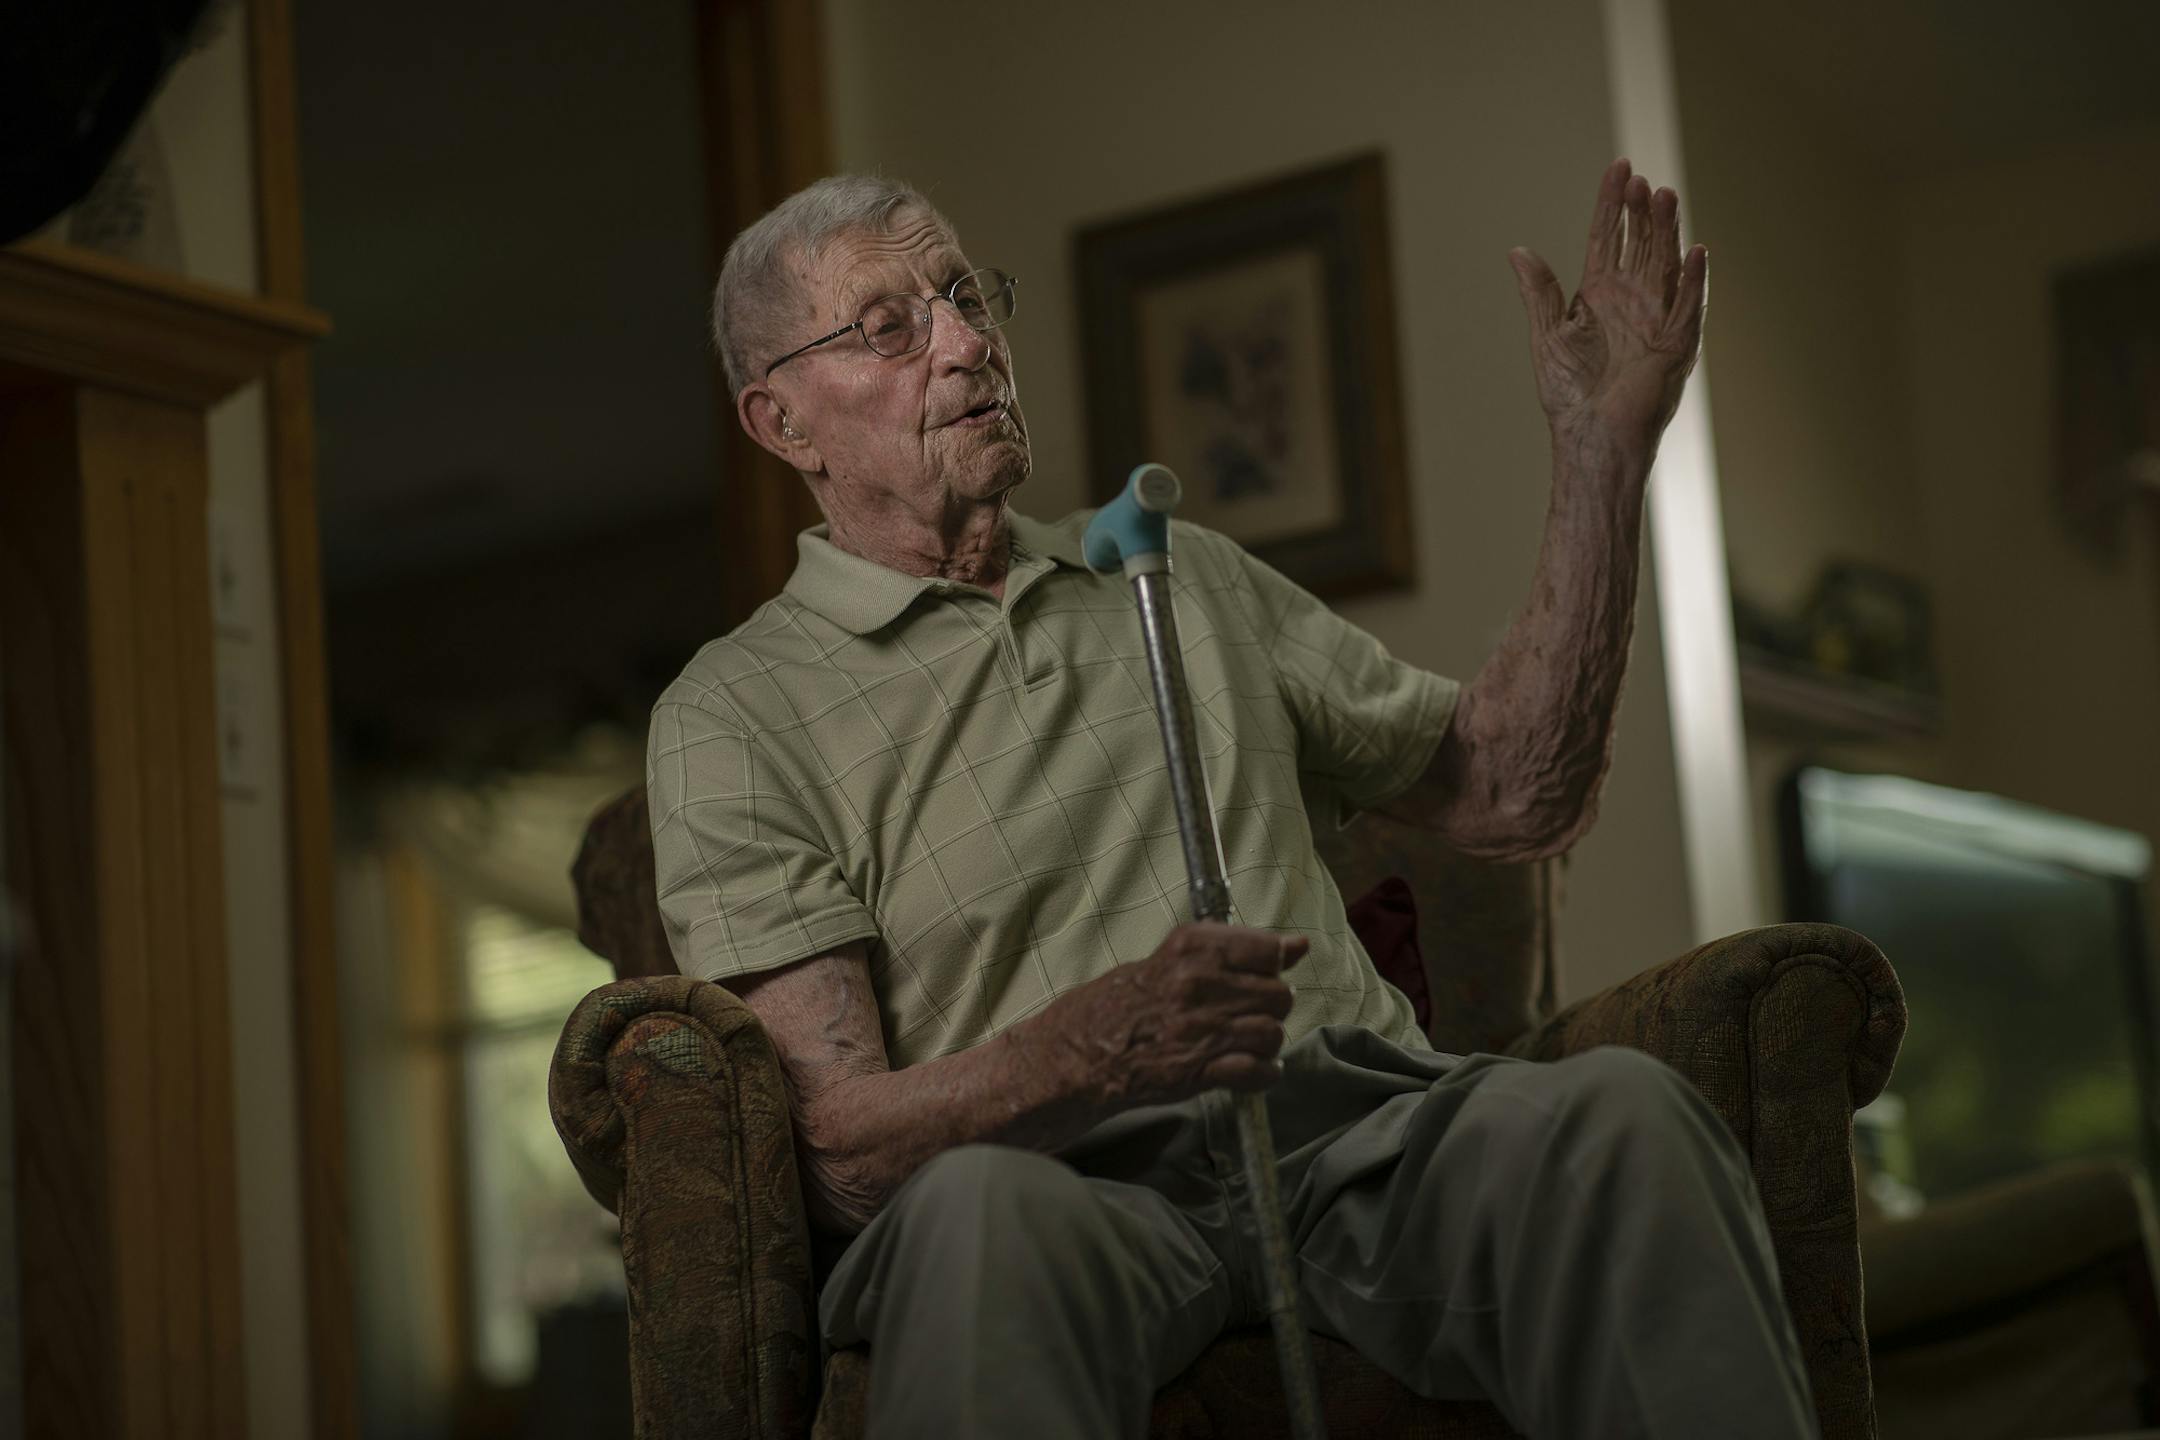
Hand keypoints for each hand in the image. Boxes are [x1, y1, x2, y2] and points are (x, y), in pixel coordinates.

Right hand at [1057, 922, 1305, 1106]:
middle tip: (1246, 1013)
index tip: (1266, 971)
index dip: (1272, 965)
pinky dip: (1262, 1074)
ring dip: (1265, 1042)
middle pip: (1277, 995)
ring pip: (1272, 1033)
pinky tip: (1248, 1070)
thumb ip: (1237, 950)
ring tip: (1244, 1043)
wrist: (1079, 1052)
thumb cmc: (1124, 1003)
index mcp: (1191, 949)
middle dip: (1270, 1007)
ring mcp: (1201, 1028)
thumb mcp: (1173, 958)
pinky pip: (1257, 1071)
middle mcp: (1199, 984)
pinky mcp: (1199, 1069)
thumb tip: (1298, 945)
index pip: (1267, 950)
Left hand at [1509, 157, 1707, 457]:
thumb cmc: (1568, 393)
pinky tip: (1695, 251)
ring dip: (1667, 231)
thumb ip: (1539, 292)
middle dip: (1641, 211)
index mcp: (1602, 293)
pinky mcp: (1676, 344)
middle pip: (1641, 242)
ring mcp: (1657, 318)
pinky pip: (1689, 307)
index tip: (1619, 168)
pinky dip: (1694, 280)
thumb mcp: (1548, 335)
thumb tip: (1518, 250)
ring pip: (1666, 264)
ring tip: (1663, 196)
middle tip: (1639, 181)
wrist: (1587, 435)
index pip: (1610, 236)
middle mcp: (1633, 299)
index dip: (1613, 203)